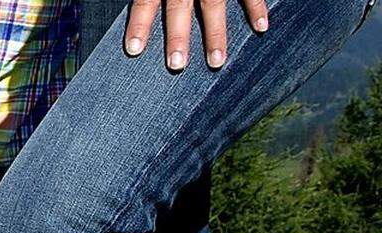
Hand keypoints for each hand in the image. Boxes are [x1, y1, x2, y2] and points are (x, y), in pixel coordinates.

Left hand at [124, 0, 269, 70]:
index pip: (147, 0)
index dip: (140, 23)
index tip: (134, 49)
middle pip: (179, 6)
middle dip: (178, 36)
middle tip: (176, 65)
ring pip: (214, 3)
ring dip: (216, 34)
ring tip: (216, 62)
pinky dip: (256, 6)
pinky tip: (260, 27)